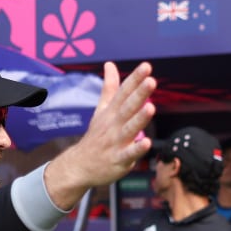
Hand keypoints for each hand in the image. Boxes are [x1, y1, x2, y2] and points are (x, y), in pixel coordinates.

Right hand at [43, 62, 155, 198]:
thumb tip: (110, 64)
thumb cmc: (96, 136)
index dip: (135, 79)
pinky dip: (137, 149)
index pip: (124, 92)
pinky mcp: (118, 160)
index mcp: (111, 112)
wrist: (80, 165)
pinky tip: (147, 142)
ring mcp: (116, 142)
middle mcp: (114, 124)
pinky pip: (129, 154)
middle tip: (151, 81)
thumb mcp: (101, 109)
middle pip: (128, 107)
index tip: (146, 66)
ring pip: (129, 129)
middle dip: (139, 94)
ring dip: (139, 118)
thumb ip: (109, 87)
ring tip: (150, 107)